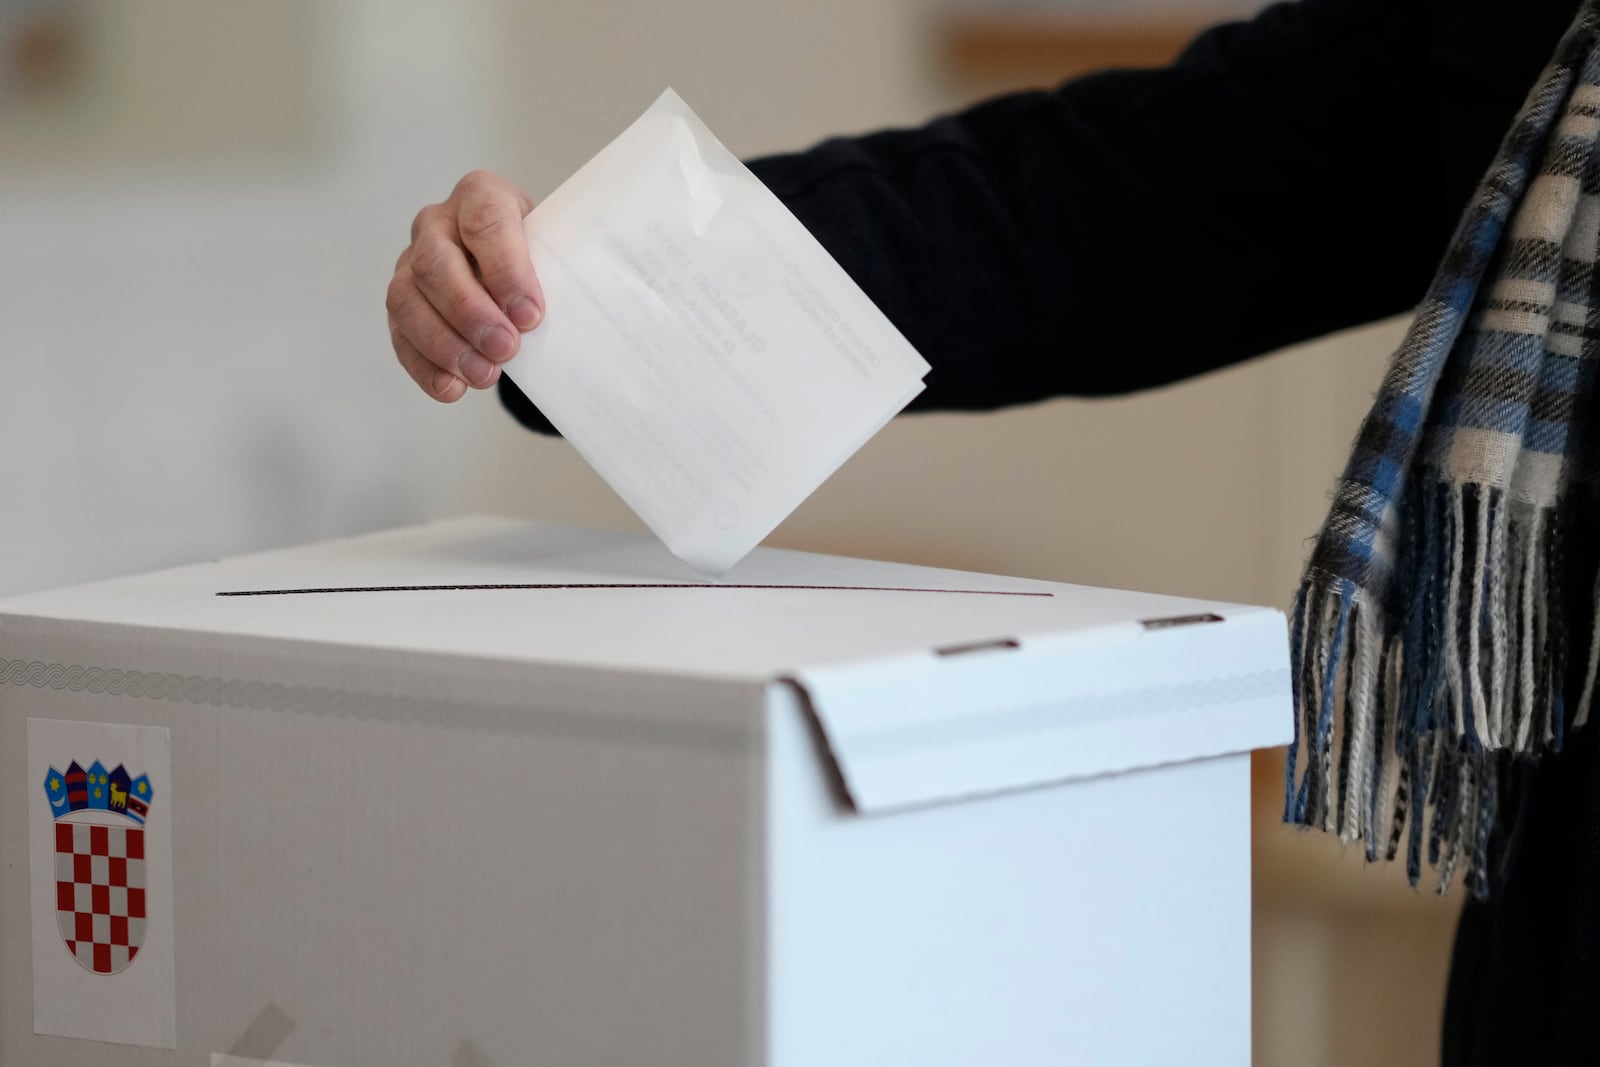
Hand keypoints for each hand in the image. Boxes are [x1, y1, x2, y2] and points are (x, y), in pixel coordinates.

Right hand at [386, 171, 544, 401]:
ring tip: (484, 375)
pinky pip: (400, 335)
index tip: (531, 314)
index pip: (485, 222)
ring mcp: (410, 263)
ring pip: (406, 299)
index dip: (506, 270)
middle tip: (506, 349)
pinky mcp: (402, 303)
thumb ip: (562, 265)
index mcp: (480, 196)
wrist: (515, 266)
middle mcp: (437, 224)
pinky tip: (453, 388)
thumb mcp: (556, 245)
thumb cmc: (539, 253)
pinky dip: (425, 366)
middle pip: (436, 263)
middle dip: (471, 312)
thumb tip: (582, 312)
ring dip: (445, 343)